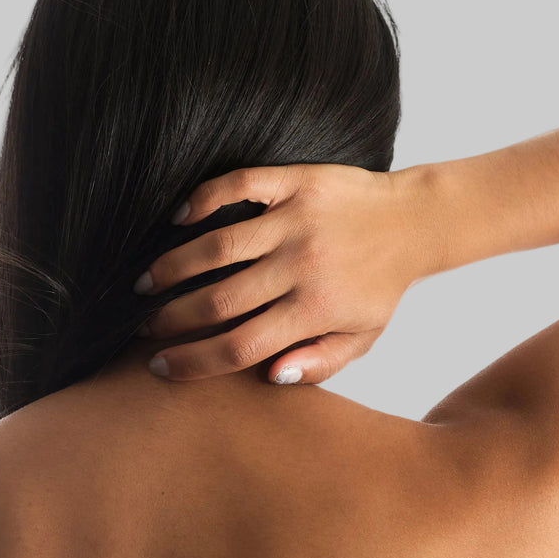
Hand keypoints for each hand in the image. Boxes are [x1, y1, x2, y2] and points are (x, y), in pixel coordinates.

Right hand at [135, 163, 426, 383]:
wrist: (416, 222)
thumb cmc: (379, 286)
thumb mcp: (362, 337)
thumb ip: (319, 362)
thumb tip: (270, 375)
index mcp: (315, 311)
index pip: (241, 347)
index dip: (193, 362)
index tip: (159, 366)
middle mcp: (302, 267)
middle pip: (220, 300)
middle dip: (171, 318)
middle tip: (142, 324)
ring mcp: (297, 221)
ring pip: (219, 245)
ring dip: (173, 265)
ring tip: (146, 281)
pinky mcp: (297, 182)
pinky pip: (239, 185)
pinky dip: (204, 198)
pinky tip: (180, 217)